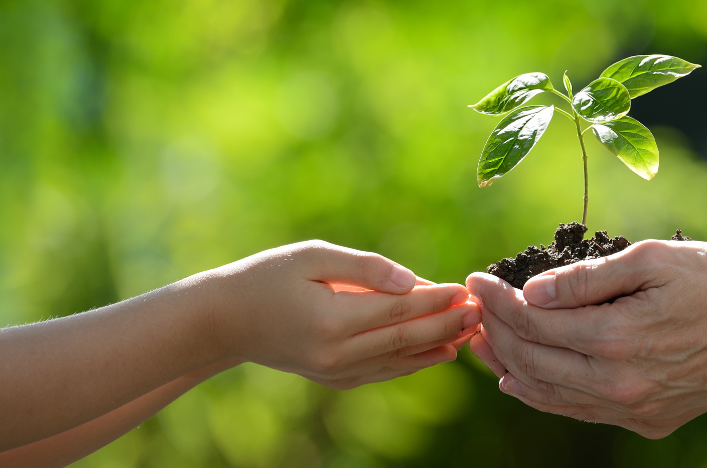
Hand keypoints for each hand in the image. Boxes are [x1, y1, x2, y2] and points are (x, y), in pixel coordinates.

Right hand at [192, 240, 480, 388]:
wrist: (225, 320)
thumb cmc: (267, 276)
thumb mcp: (312, 256)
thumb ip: (364, 267)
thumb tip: (412, 279)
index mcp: (331, 319)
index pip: (398, 309)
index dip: (435, 299)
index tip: (464, 287)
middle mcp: (336, 353)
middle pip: (406, 338)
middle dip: (448, 324)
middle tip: (481, 311)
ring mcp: (336, 372)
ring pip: (400, 360)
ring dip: (439, 345)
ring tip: (472, 331)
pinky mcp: (335, 380)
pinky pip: (384, 372)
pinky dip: (415, 362)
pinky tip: (441, 352)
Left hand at [466, 240, 706, 437]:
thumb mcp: (654, 259)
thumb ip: (589, 278)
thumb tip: (531, 292)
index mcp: (619, 338)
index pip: (535, 322)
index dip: (498, 299)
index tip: (477, 278)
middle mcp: (621, 385)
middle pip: (533, 361)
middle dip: (495, 330)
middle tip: (475, 306)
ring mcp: (634, 409)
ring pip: (550, 394)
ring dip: (509, 366)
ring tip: (483, 341)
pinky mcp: (647, 422)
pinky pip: (579, 411)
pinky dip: (543, 395)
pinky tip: (520, 379)